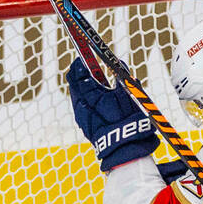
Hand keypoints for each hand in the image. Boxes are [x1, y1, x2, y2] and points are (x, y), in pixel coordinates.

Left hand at [66, 57, 159, 171]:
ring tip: (100, 86)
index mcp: (89, 93)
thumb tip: (118, 63)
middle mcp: (80, 103)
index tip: (87, 55)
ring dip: (85, 87)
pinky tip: (100, 102)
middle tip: (92, 67)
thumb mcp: (128, 93)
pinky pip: (81, 106)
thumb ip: (121, 75)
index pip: (78, 71)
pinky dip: (88, 99)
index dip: (82, 61)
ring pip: (77, 94)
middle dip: (82, 73)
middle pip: (74, 82)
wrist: (124, 148)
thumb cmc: (128, 119)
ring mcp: (80, 115)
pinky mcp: (83, 125)